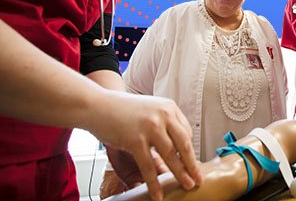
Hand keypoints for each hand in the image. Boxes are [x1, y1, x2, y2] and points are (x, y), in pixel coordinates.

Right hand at [87, 92, 202, 200]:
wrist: (97, 105)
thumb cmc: (121, 109)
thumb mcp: (149, 110)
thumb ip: (162, 125)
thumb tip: (174, 150)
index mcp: (169, 107)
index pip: (186, 132)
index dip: (190, 150)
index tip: (193, 163)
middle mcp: (163, 115)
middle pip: (184, 144)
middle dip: (193, 164)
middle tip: (199, 179)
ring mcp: (150, 127)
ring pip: (171, 155)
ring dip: (181, 174)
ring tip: (188, 185)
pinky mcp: (136, 140)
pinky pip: (149, 166)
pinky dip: (154, 183)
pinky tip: (158, 194)